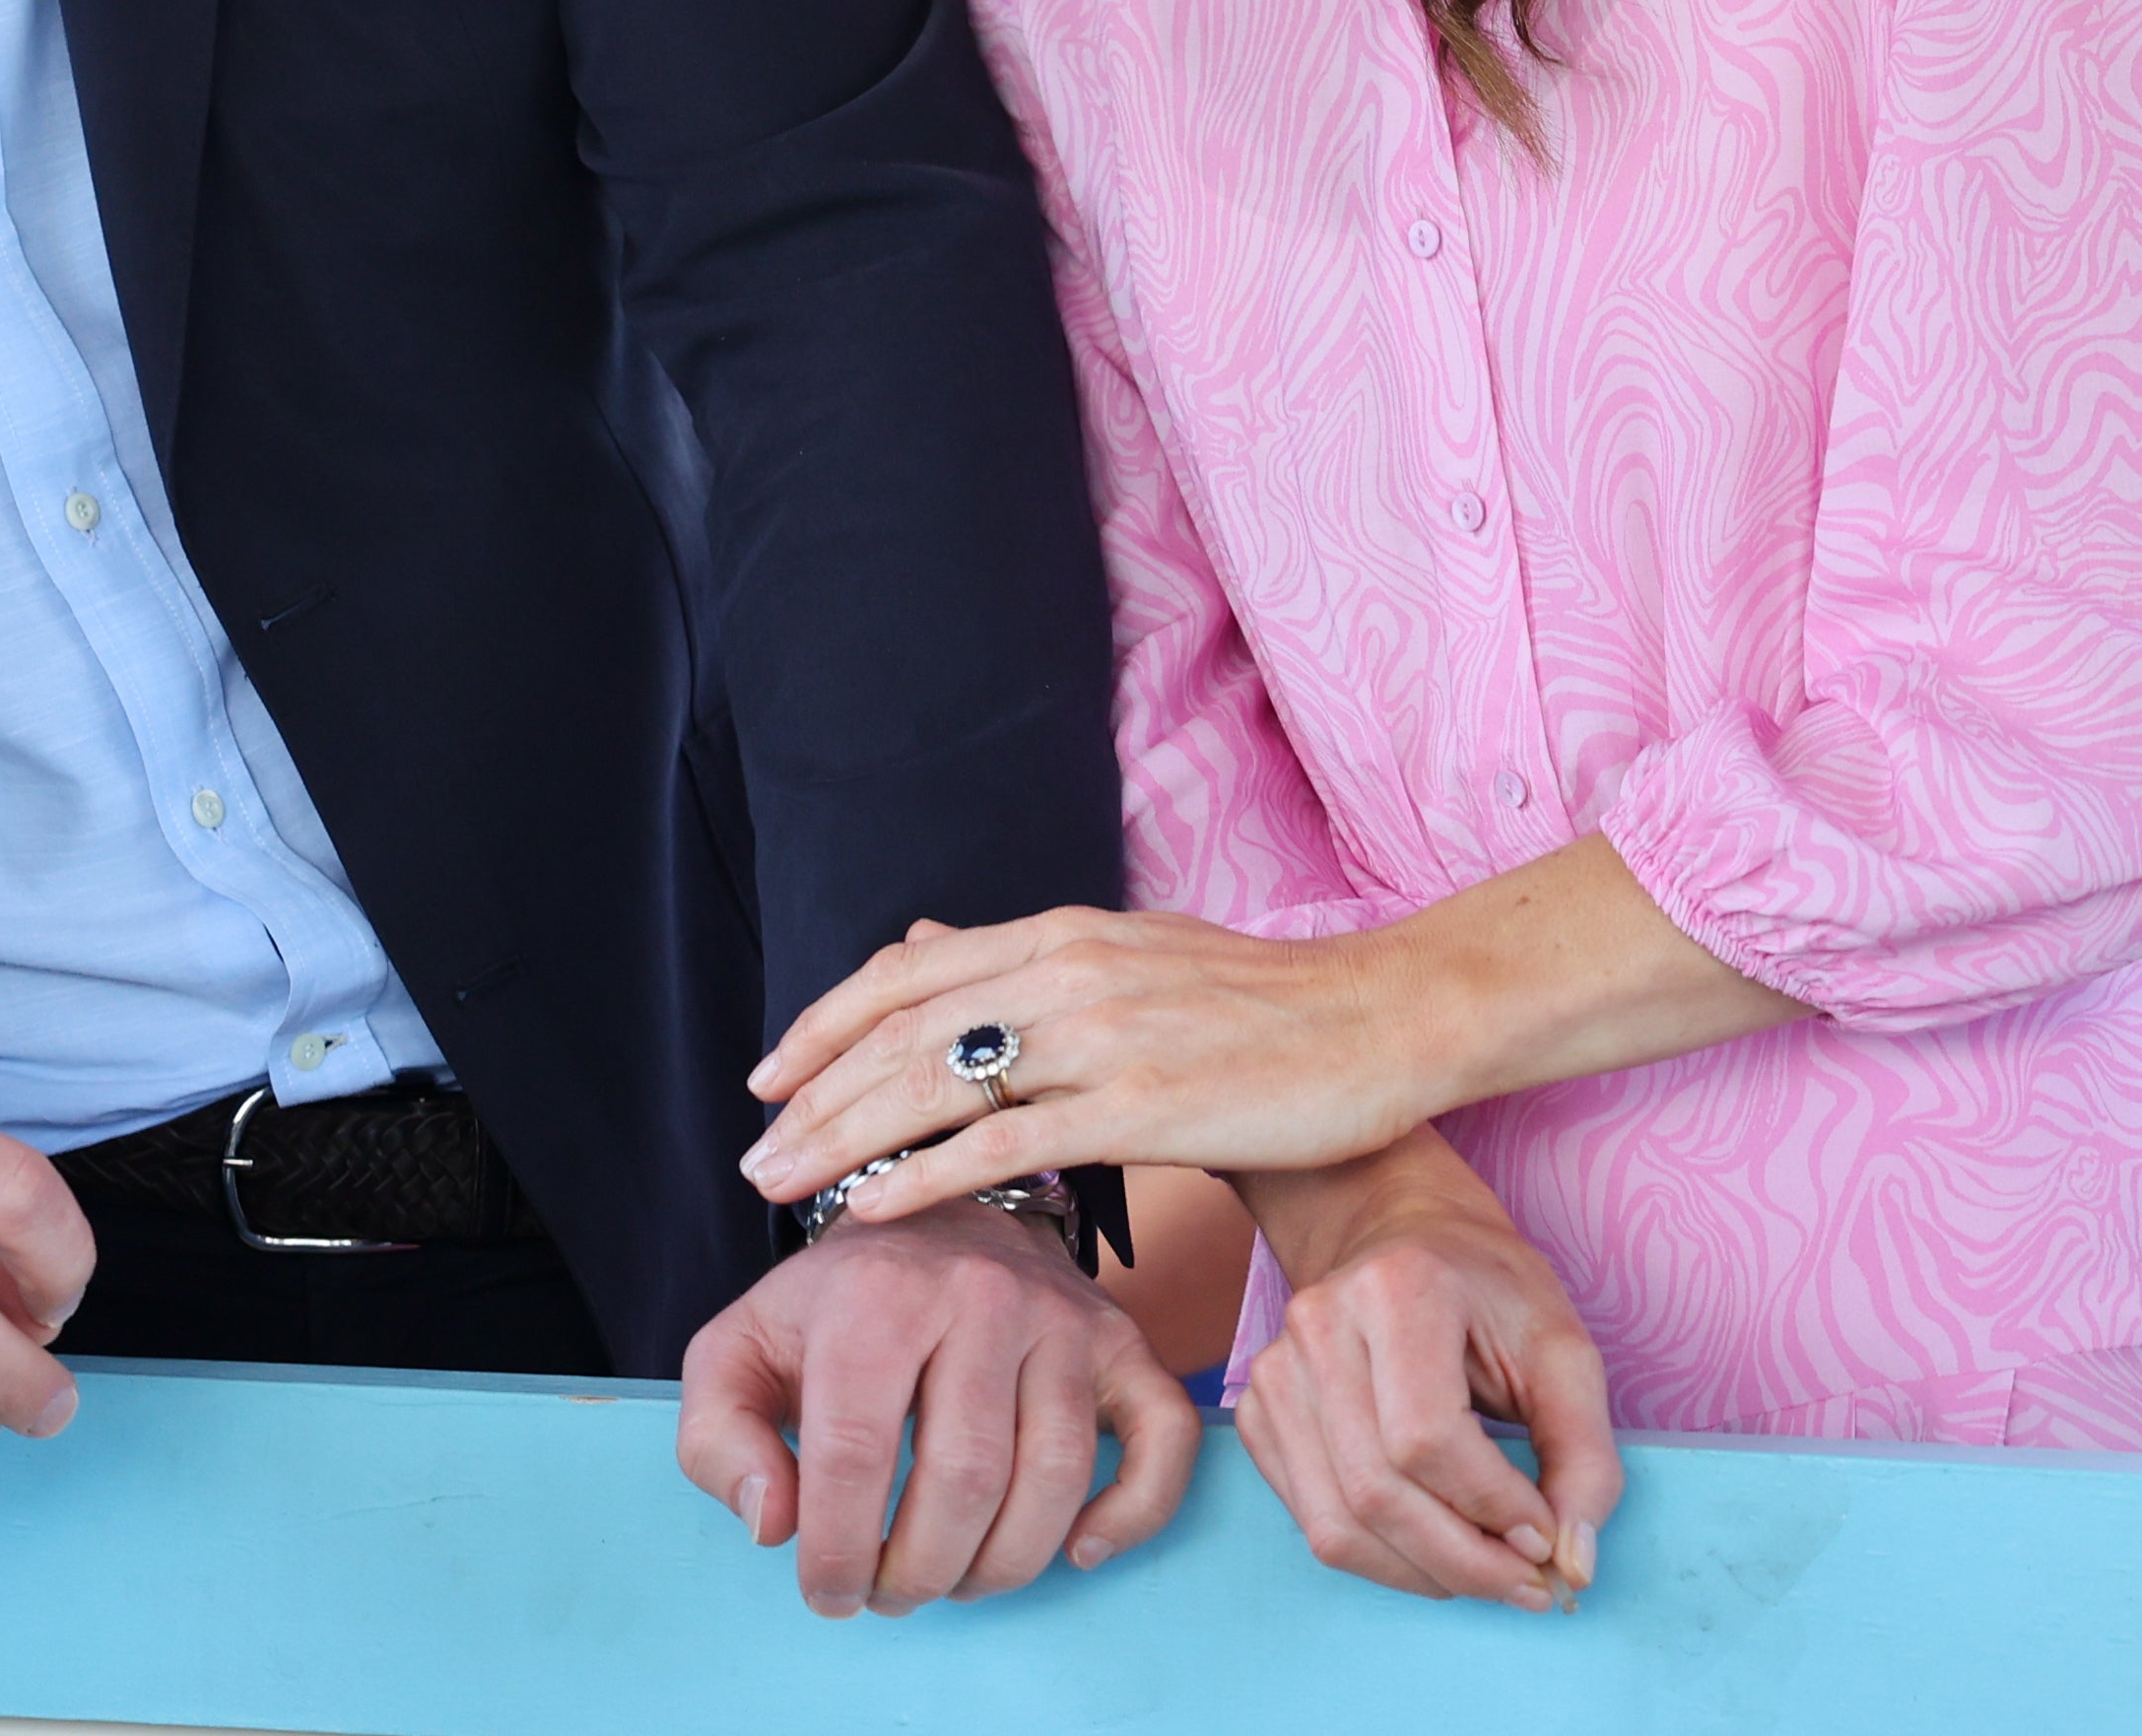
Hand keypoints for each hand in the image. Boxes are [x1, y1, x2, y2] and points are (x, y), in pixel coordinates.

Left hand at [673, 1200, 1197, 1615]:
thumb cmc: (834, 1306)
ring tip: (955, 1577)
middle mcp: (981, 1295)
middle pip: (964, 1479)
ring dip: (1003, 1564)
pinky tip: (1076, 1550)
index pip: (854, 1456)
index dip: (835, 1552)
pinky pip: (1161, 1440)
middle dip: (919, 1571)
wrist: (934, 1217)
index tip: (827, 1590)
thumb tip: (772, 1522)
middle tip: (891, 1591)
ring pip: (1056, 1476)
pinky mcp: (1122, 1342)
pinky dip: (1132, 1514)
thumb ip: (719, 1438)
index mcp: (876, 1296)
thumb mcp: (740, 1352)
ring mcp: (1063, 1317)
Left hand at [743, 849, 1794, 1230]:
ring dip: (840, 1138)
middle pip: (900, 1029)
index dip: (827, 1023)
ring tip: (779, 1186)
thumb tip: (930, 944)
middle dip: (811, 1093)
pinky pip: (1002, 1145)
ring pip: (933, 1084)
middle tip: (751, 1150)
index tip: (771, 1076)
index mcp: (1062, 932)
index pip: (908, 972)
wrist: (1389, 1018)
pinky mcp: (1140, 1104)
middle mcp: (1065, 969)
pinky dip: (920, 1176)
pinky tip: (869, 1209)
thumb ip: (1033, 963)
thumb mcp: (1135, 954)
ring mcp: (1101, 1035)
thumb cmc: (1270, 1006)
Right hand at [1233, 1129, 1615, 1607]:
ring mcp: (1274, 1368)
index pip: (1427, 1438)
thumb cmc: (1490, 1293)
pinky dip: (1381, 1561)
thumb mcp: (1564, 1352)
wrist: (1403, 1235)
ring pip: (1337, 1525)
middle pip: (1377, 1493)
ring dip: (1424, 1576)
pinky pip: (1312, 1522)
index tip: (1548, 1539)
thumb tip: (1574, 1564)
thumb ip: (1585, 1458)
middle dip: (1465, 1563)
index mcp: (1398, 1289)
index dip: (1493, 1508)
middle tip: (1529, 1585)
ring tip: (1487, 1573)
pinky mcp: (1257, 1411)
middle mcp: (1319, 1323)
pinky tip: (1434, 1547)